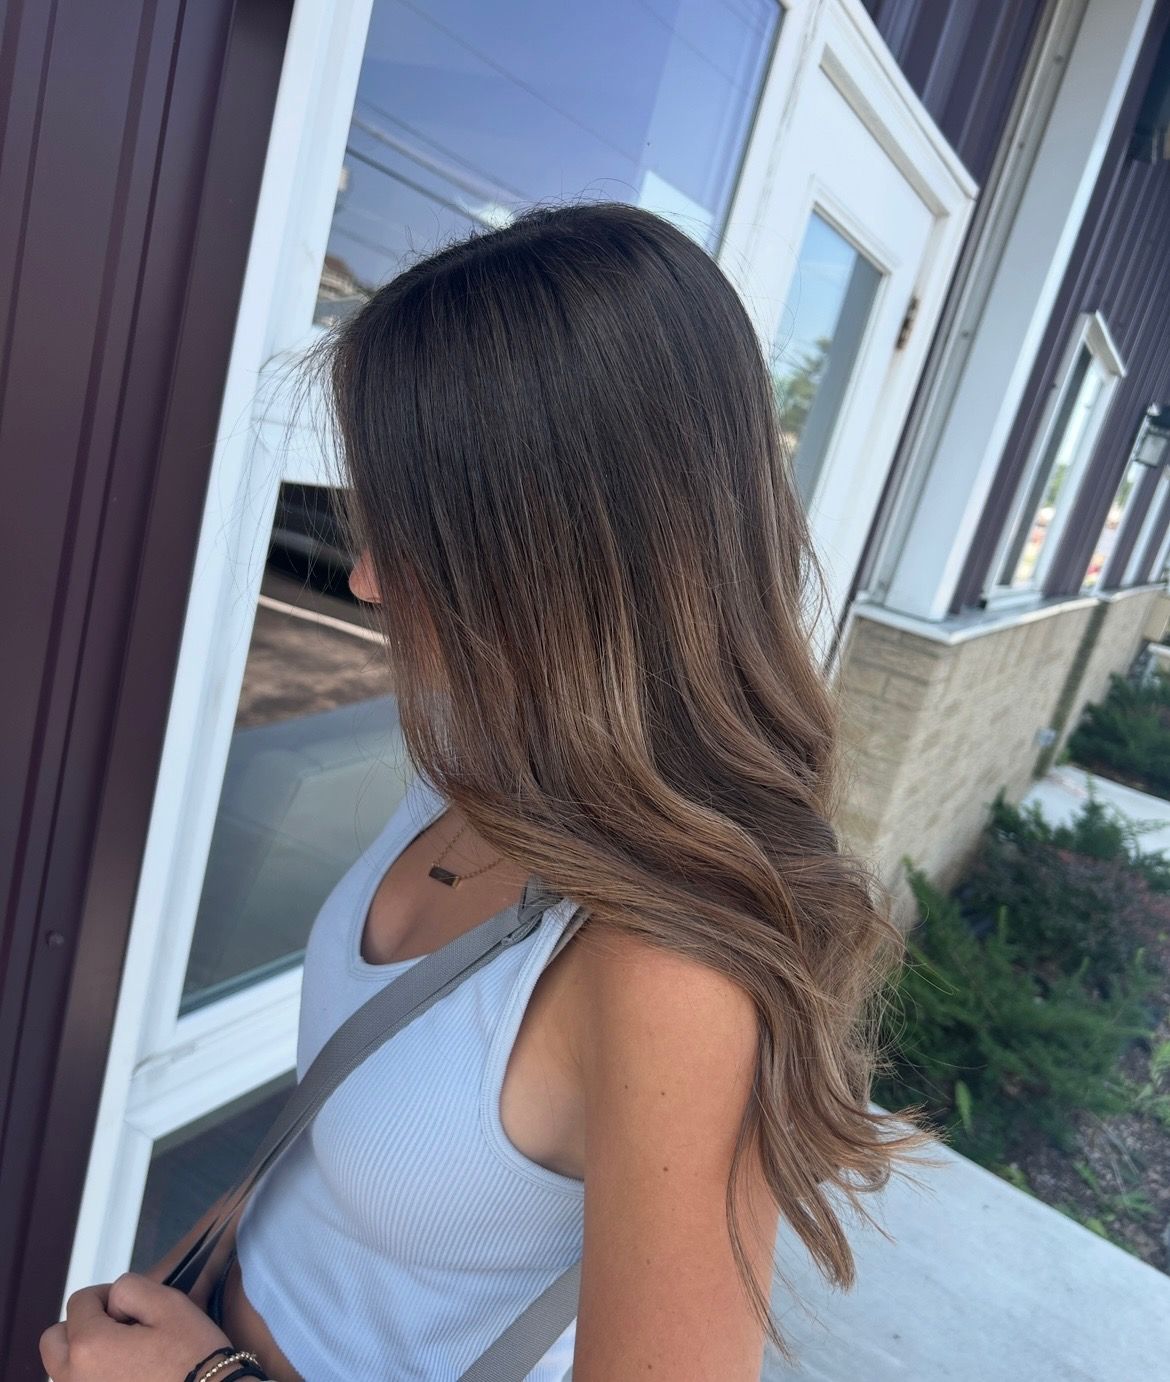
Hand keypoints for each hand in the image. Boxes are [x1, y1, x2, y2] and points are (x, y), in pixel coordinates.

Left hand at [39, 1273, 232, 1381]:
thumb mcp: (169, 1304)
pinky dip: (95, 1378)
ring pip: (64, 1369)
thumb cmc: (193, 1357)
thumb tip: (112, 1299)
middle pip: (54, 1341)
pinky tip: (129, 1377)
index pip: (79, 1302)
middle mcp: (73, 1380)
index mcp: (89, 1346)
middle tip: (118, 1327)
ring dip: (85, 1355)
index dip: (106, 1294)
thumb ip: (131, 1287)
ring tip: (125, 1355)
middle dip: (81, 1325)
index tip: (132, 1305)